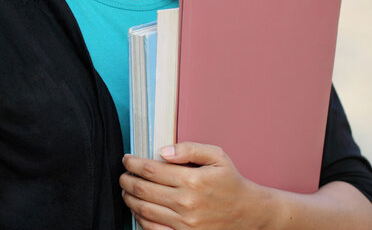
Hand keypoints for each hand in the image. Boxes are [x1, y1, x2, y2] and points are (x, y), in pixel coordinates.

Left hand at [120, 142, 268, 229]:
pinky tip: (138, 211)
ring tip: (126, 191)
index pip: (151, 170)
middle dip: (127, 181)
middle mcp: (186, 203)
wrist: (249, 214)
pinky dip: (141, 220)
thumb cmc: (231, 182)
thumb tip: (162, 151)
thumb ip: (189, 149)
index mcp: (192, 180)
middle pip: (143, 191)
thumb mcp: (216, 156)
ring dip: (130, 199)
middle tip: (122, 175)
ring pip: (145, 211)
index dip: (133, 163)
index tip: (127, 159)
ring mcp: (185, 224)